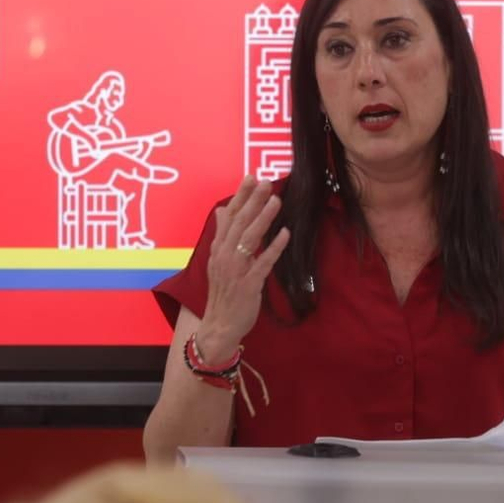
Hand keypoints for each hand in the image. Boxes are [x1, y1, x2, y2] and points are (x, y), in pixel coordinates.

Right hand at [195, 175, 289, 359]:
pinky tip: (285, 234)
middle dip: (253, 201)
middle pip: (239, 223)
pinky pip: (262, 263)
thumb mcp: (218, 260)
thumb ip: (222, 235)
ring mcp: (235, 270)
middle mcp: (224, 255)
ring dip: (263, 218)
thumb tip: (221, 210)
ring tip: (276, 200)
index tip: (251, 177)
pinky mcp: (248, 284)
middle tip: (266, 182)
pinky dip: (274, 248)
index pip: (228, 216)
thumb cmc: (223, 292)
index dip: (240, 196)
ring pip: (249, 239)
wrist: (219, 325)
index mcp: (218, 248)